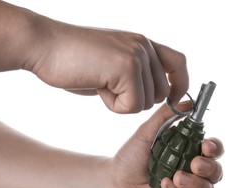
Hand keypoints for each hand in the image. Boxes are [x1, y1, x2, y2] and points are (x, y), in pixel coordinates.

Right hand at [27, 20, 187, 112]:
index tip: (174, 99)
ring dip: (122, 102)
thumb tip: (150, 96)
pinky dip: (114, 105)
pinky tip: (97, 86)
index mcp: (142, 44)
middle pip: (160, 92)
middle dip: (137, 100)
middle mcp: (144, 46)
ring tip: (100, 82)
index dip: (180, 84)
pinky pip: (132, 106)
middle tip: (110, 87)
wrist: (45, 46)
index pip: (178, 63)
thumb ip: (134, 75)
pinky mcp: (127, 67)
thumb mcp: (111, 64)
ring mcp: (137, 55)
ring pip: (146, 102)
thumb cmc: (73, 59)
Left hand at [103, 101, 223, 187]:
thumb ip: (166, 116)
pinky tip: (163, 185)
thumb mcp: (146, 132)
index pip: (212, 152)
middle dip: (210, 167)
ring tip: (177, 176)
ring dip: (195, 183)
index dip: (215, 148)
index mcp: (186, 155)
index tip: (207, 144)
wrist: (110, 182)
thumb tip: (189, 103)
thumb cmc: (129, 158)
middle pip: (216, 173)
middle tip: (195, 162)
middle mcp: (189, 175)